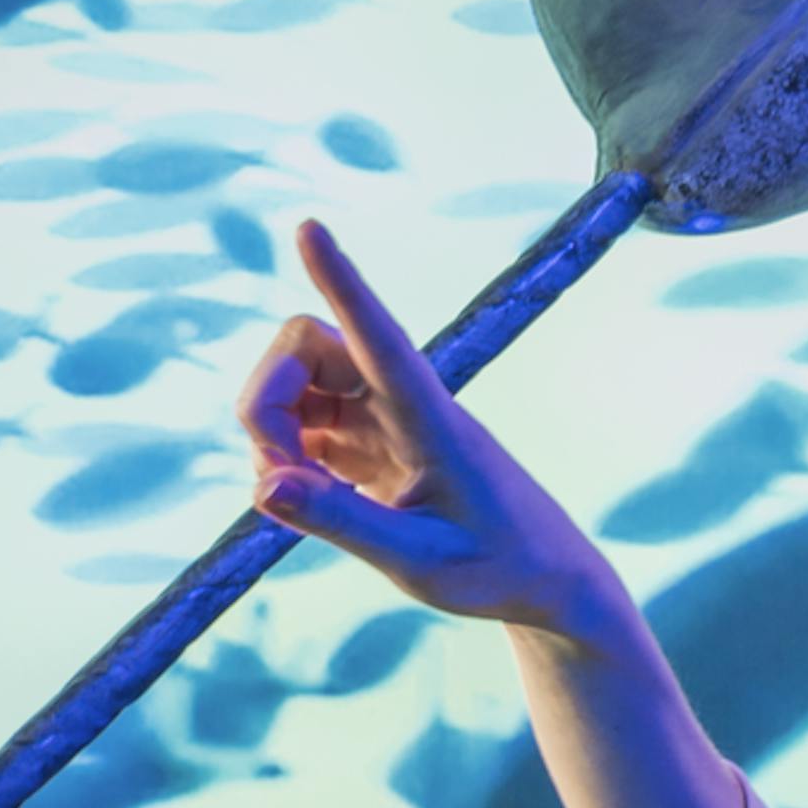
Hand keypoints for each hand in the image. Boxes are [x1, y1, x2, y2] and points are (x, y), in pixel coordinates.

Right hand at [239, 219, 614, 631]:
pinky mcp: (371, 444)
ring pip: (295, 383)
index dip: (343, 281)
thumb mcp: (417, 561)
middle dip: (267, 400)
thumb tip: (264, 484)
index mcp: (431, 416)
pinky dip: (285, 458)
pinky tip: (307, 501)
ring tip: (296, 499)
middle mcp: (403, 401)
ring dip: (272, 431)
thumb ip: (340, 522)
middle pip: (305, 346)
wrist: (544, 581)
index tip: (309, 226)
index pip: (379, 335)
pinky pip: (302, 424)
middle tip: (280, 477)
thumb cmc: (499, 568)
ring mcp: (383, 418)